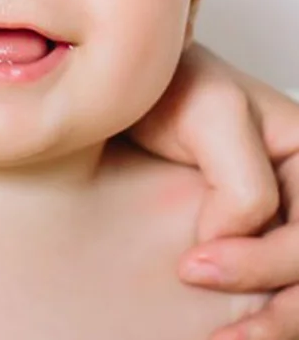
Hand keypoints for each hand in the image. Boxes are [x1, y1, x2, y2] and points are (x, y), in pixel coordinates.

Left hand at [130, 44, 298, 338]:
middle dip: (277, 310)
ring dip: (272, 327)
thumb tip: (231, 243)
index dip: (266, 262)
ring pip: (295, 293)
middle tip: (220, 331)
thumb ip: (239, 180)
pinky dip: (255, 321)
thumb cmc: (167, 87)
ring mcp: (275, 225)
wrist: (120, 91)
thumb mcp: (210, 110)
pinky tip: (221, 336)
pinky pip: (266, 295)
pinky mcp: (245, 248)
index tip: (194, 266)